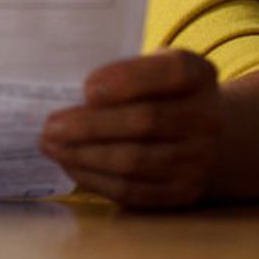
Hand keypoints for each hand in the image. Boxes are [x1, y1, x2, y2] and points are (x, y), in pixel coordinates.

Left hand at [40, 49, 221, 209]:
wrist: (193, 131)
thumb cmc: (152, 90)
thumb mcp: (144, 67)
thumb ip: (114, 73)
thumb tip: (60, 90)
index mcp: (197, 74)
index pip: (170, 73)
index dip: (127, 80)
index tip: (86, 88)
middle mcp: (207, 117)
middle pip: (146, 121)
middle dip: (91, 125)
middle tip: (50, 126)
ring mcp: (199, 158)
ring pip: (136, 161)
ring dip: (85, 155)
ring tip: (51, 145)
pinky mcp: (184, 191)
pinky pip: (134, 190)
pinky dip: (96, 179)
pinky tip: (69, 165)